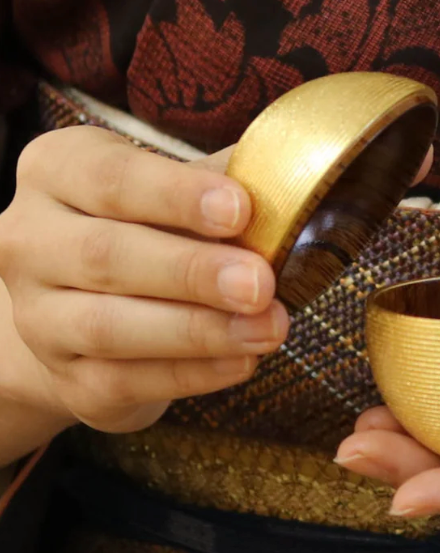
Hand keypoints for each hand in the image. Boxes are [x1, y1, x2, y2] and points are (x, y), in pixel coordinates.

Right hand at [0, 126, 289, 441]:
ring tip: (269, 327)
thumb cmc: (151, 231)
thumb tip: (297, 176)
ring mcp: (40, 318)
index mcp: (57, 172)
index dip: (176, 195)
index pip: (110, 177)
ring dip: (199, 330)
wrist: (88, 313)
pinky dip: (193, 373)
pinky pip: (127, 380)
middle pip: (105, 255)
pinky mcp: (69, 380)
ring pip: (110, 327)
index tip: (240, 208)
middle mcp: (30, 241)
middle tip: (260, 282)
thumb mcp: (179, 191)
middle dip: (192, 271)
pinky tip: (244, 361)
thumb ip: (226, 180)